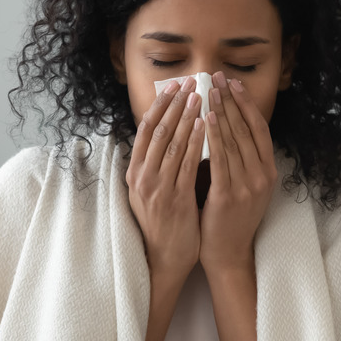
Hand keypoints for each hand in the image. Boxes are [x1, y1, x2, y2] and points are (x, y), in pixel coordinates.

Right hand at [126, 76, 206, 276]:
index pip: (145, 129)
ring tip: (200, 97)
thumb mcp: (150, 190)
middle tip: (191, 82)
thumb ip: (157, 164)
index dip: (160, 105)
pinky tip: (206, 126)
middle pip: (157, 130)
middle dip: (175, 104)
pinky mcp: (174, 199)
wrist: (163, 259)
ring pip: (172, 143)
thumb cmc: (162, 223)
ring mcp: (156, 188)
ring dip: (187, 117)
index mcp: (134, 172)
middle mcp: (141, 177)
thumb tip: (169, 133)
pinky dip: (196, 142)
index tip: (173, 86)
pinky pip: (186, 164)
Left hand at [199, 71, 277, 273]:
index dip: (246, 103)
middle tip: (217, 78)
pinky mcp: (230, 195)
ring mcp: (248, 186)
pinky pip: (221, 159)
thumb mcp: (243, 184)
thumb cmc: (229, 217)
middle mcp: (263, 175)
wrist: (228, 252)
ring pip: (234, 140)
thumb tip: (222, 122)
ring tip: (209, 91)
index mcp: (268, 171)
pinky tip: (205, 119)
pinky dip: (213, 137)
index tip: (232, 83)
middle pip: (246, 129)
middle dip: (230, 101)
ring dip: (221, 112)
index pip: (259, 128)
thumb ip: (238, 158)